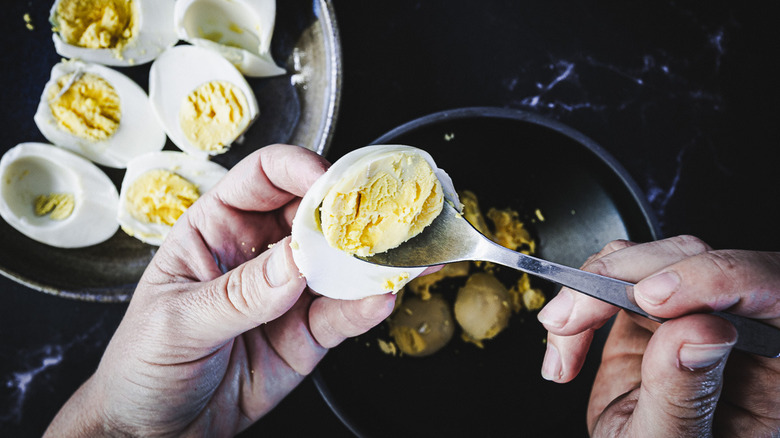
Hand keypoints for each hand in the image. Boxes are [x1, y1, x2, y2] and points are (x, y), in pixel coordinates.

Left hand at [45, 144, 397, 436]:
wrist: (156, 431)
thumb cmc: (143, 363)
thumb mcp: (179, 323)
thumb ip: (239, 294)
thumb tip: (294, 261)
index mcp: (216, 228)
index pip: (263, 179)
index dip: (297, 169)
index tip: (327, 180)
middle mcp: (258, 252)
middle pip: (312, 214)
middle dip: (348, 211)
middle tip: (378, 216)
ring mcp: (287, 293)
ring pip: (338, 264)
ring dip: (369, 259)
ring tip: (398, 257)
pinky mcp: (306, 335)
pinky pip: (341, 315)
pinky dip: (365, 307)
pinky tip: (380, 299)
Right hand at [536, 235, 779, 436]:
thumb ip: (685, 396)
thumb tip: (697, 331)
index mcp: (773, 362)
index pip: (766, 288)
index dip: (712, 277)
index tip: (653, 301)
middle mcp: (735, 326)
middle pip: (696, 258)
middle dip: (628, 278)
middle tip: (584, 314)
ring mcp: (687, 314)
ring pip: (647, 256)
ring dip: (592, 286)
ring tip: (564, 330)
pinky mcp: (643, 311)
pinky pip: (611, 272)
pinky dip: (577, 299)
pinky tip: (565, 340)